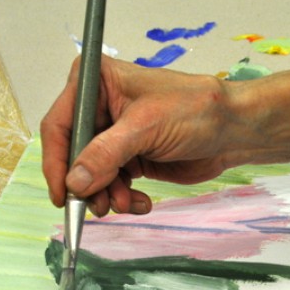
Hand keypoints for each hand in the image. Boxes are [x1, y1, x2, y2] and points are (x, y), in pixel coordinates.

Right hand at [40, 56, 235, 215]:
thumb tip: (75, 181)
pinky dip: (122, 198)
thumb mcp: (145, 128)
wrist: (232, 130)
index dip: (57, 161)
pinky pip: (112, 185)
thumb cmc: (196, 109)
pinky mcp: (129, 158)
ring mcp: (113, 135)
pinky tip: (139, 202)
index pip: (60, 124)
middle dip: (88, 184)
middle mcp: (100, 107)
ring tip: (126, 203)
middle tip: (99, 207)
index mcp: (96, 82)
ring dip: (106, 195)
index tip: (63, 193)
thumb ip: (106, 154)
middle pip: (73, 155)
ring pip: (92, 175)